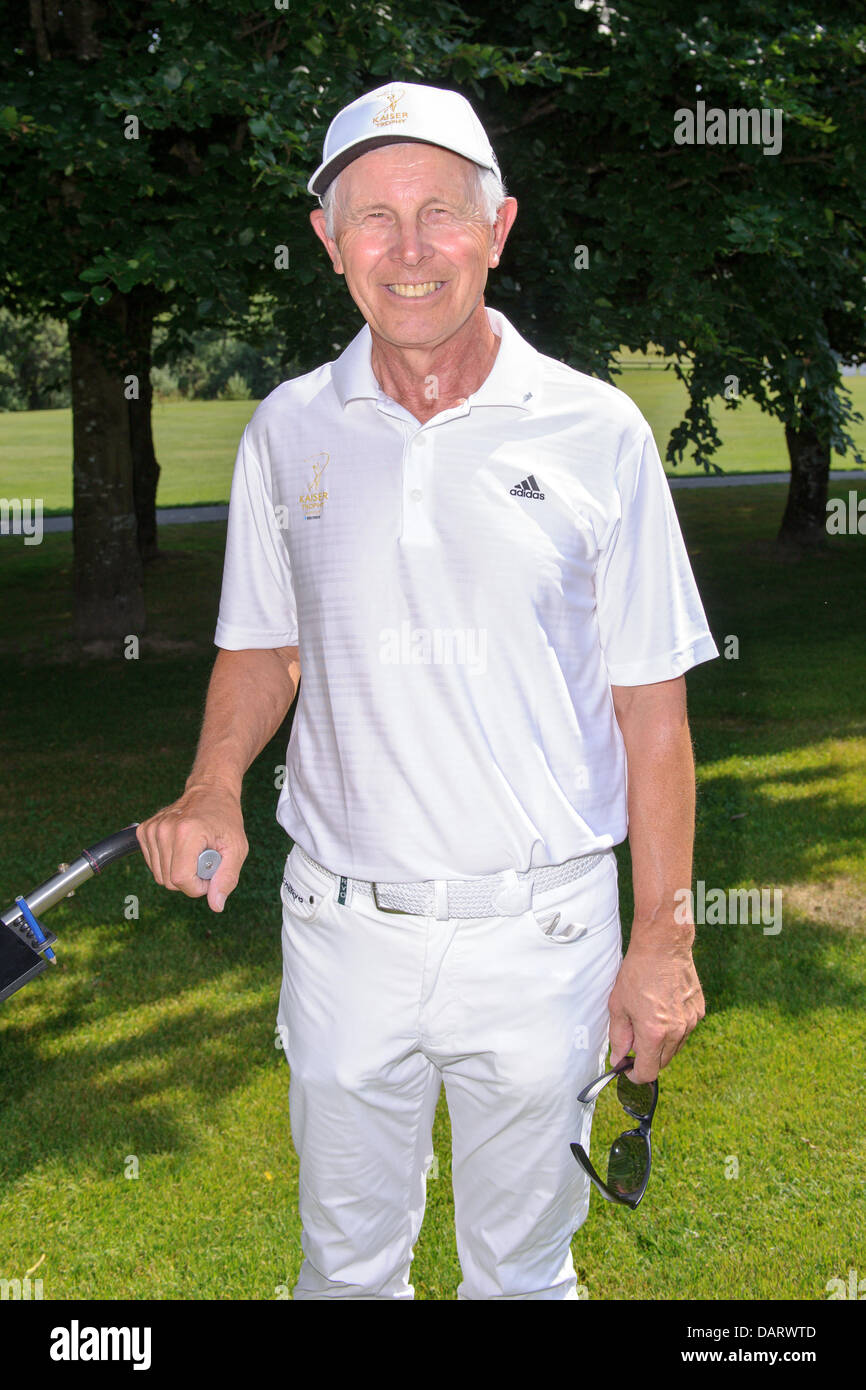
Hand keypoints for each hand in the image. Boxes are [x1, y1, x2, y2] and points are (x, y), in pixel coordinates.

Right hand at [136, 782, 248, 912]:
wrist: (210, 790)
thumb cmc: (226, 819)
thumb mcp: (237, 848)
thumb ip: (227, 878)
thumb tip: (216, 905)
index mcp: (187, 832)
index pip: (181, 880)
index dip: (198, 887)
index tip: (211, 875)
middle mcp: (164, 829)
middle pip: (169, 881)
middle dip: (190, 880)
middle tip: (205, 861)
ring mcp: (151, 829)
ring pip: (160, 876)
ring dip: (179, 872)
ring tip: (194, 852)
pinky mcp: (143, 831)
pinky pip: (153, 865)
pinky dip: (168, 863)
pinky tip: (181, 848)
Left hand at [607, 930, 704, 1083]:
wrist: (663, 947)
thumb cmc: (638, 972)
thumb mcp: (618, 1005)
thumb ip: (619, 1036)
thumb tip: (619, 1058)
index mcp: (654, 1033)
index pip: (648, 1072)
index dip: (635, 1075)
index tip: (627, 1069)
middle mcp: (676, 1031)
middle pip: (662, 1062)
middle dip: (646, 1059)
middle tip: (633, 1043)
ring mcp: (690, 1021)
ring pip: (674, 1048)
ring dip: (660, 1045)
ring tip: (647, 1020)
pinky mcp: (698, 1011)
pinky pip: (684, 1030)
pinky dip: (673, 1029)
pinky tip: (662, 1010)